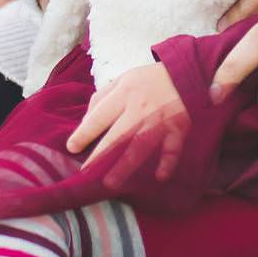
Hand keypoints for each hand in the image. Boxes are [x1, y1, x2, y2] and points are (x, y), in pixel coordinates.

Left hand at [67, 62, 186, 179]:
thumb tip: (85, 122)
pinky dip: (168, 162)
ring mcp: (160, 120)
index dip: (84, 134)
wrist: (185, 73)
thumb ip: (102, 98)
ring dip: (126, 165)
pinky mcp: (178, 127)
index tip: (72, 148)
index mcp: (124, 94)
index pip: (99, 117)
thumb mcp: (122, 80)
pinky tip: (160, 176)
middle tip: (86, 173)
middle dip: (100, 155)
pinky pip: (173, 148)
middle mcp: (140, 108)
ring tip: (111, 183)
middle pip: (117, 135)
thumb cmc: (149, 80)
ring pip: (140, 146)